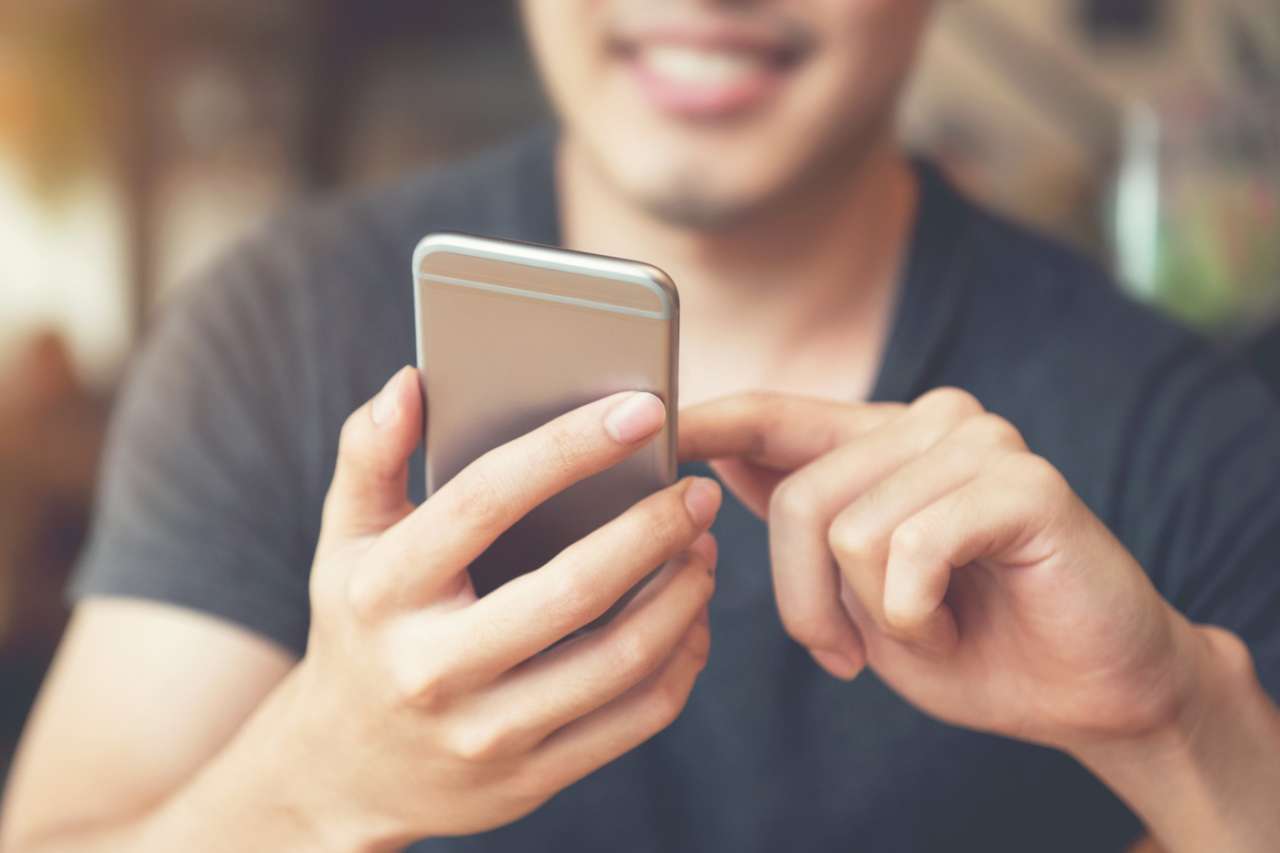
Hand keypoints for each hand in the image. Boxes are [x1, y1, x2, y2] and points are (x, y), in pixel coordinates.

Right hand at [284, 369, 720, 846]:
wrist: (346, 769)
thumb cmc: (363, 626)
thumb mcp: (347, 541)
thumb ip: (371, 455)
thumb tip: (409, 381)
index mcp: (384, 591)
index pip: (484, 502)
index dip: (568, 448)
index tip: (643, 409)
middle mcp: (431, 668)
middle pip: (571, 590)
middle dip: (653, 530)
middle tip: (697, 492)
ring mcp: (484, 734)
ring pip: (618, 660)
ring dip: (681, 595)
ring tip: (702, 547)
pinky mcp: (530, 779)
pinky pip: (634, 719)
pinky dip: (681, 660)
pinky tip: (691, 617)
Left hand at [680, 389, 1215, 753]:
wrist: (1089, 692)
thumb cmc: (967, 642)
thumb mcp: (855, 590)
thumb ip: (802, 520)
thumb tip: (720, 456)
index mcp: (881, 442)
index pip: (775, 414)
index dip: (709, 422)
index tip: (655, 427)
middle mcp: (928, 422)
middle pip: (799, 498)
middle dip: (808, 602)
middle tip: (851, 652)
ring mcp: (980, 442)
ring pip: (849, 530)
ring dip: (877, 617)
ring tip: (930, 628)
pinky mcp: (1022, 481)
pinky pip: (910, 551)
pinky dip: (918, 618)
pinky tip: (957, 624)